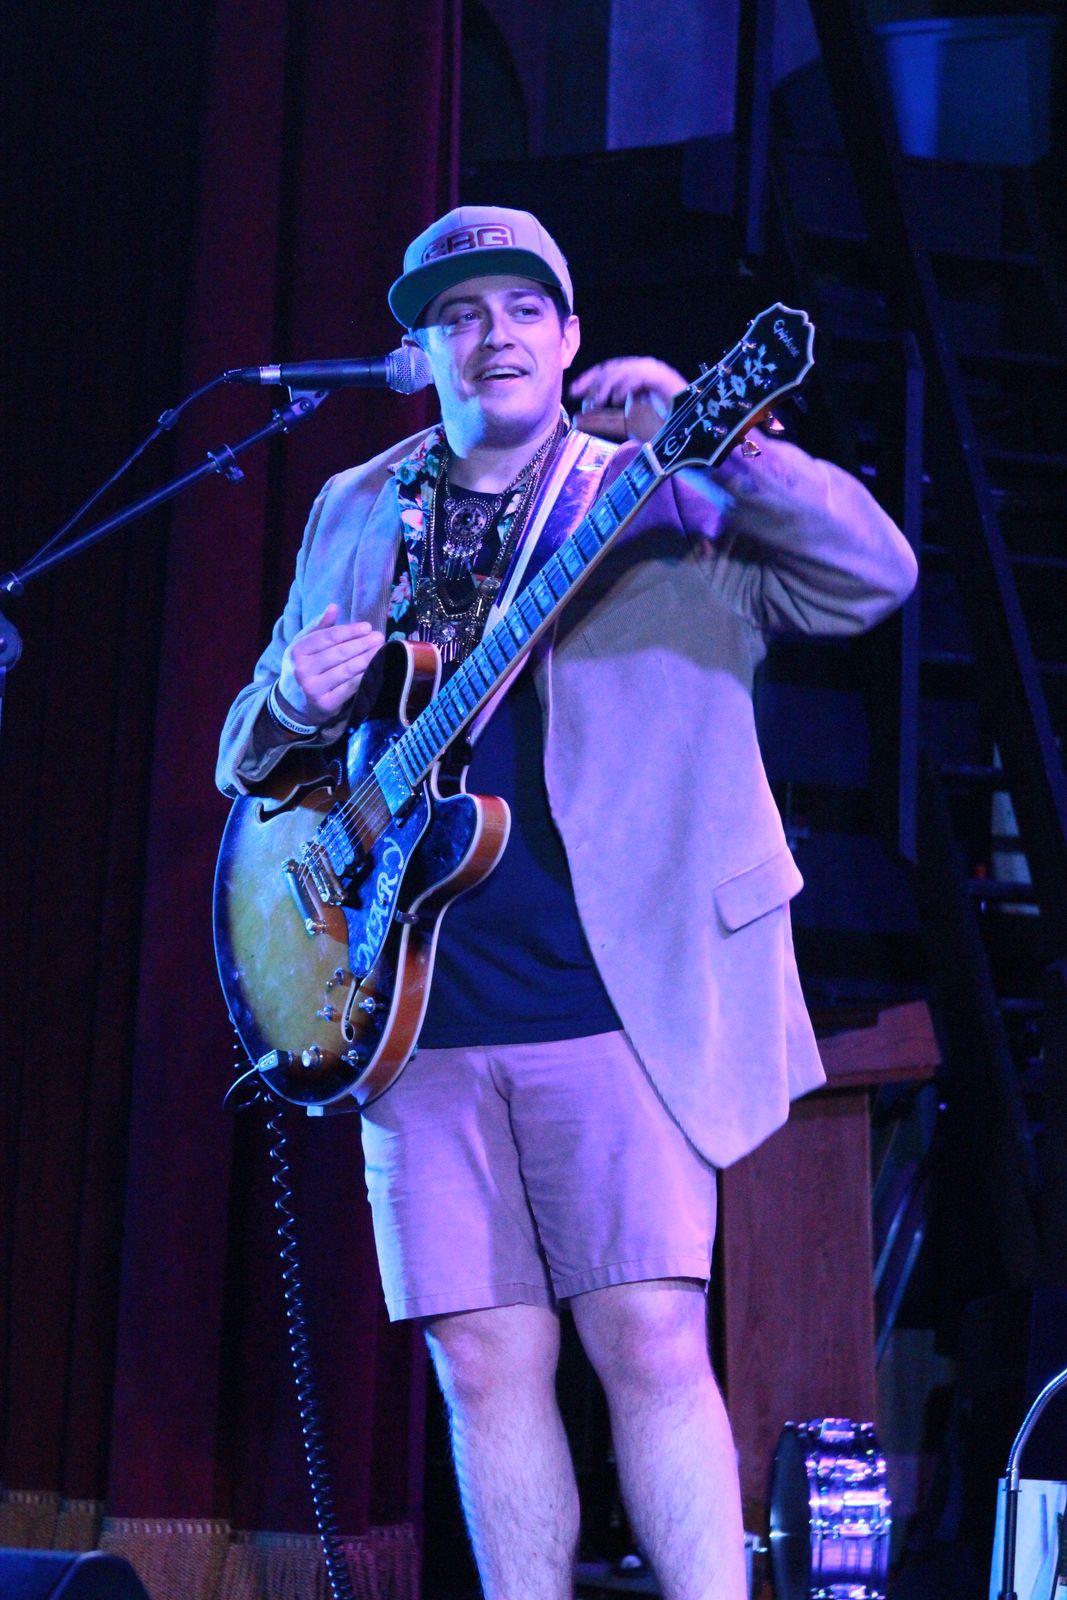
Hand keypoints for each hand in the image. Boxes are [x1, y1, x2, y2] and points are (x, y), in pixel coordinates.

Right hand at [277, 604, 383, 725]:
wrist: (293, 703)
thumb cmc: (304, 667)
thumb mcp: (304, 646)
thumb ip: (319, 627)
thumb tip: (334, 607)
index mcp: (297, 651)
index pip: (327, 637)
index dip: (349, 631)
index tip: (367, 627)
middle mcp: (302, 669)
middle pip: (338, 653)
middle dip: (361, 644)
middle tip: (379, 637)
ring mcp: (313, 688)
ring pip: (345, 670)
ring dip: (366, 659)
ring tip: (380, 650)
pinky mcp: (325, 704)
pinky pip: (349, 688)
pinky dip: (363, 677)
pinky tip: (375, 669)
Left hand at [569, 357, 687, 441]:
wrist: (688, 436)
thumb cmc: (661, 431)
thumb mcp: (625, 426)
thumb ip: (603, 422)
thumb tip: (576, 419)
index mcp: (634, 381)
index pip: (608, 374)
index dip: (590, 382)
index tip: (573, 392)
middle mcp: (643, 373)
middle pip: (613, 368)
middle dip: (593, 379)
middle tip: (577, 391)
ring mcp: (654, 374)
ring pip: (626, 369)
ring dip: (609, 383)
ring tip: (598, 399)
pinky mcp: (664, 378)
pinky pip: (642, 375)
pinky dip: (628, 384)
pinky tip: (617, 399)